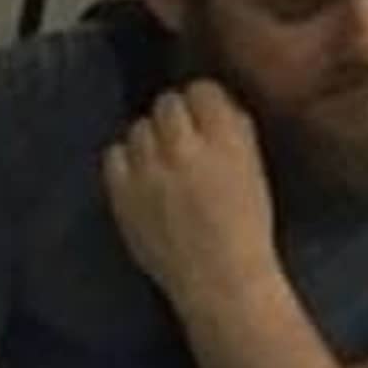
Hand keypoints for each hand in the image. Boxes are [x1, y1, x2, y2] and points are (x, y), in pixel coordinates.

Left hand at [101, 79, 279, 323]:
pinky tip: (140, 173)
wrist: (217, 278)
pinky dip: (126, 158)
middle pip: (167, 103)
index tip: (205, 114)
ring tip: (161, 157)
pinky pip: (113, 154)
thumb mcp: (254, 166)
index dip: (203, 101)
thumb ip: (235, 129)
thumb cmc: (246, 224)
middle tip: (182, 136)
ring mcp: (148, 172)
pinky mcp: (122, 195)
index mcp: (226, 140)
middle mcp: (184, 149)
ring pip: (138, 127)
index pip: (202, 90)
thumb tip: (213, 103)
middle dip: (176, 115)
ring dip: (151, 136)